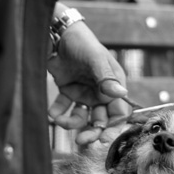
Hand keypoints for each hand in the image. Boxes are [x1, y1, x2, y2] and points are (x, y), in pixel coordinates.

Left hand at [47, 20, 131, 143]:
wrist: (57, 33)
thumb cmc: (82, 42)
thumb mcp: (96, 59)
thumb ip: (107, 79)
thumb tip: (121, 94)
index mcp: (113, 85)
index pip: (118, 111)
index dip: (113, 126)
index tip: (103, 138)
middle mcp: (100, 92)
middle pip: (101, 119)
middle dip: (93, 131)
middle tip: (83, 140)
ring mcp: (84, 92)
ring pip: (82, 117)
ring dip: (73, 124)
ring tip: (61, 122)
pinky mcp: (68, 91)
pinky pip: (64, 108)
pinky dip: (59, 113)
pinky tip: (53, 113)